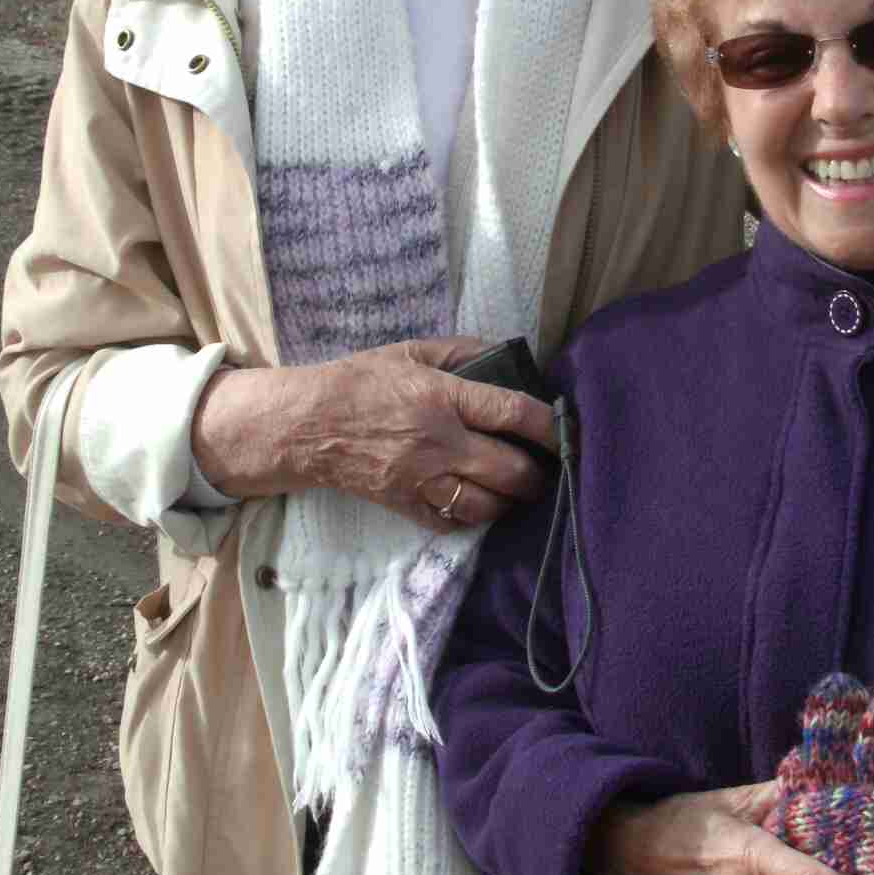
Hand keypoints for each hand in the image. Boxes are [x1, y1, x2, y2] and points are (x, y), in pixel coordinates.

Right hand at [191, 336, 557, 528]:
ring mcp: (421, 479)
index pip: (512, 412)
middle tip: (544, 469)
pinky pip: (453, 523)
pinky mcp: (405, 505)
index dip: (550, 426)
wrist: (307, 424)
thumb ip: (463, 351)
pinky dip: (473, 518)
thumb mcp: (411, 351)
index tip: (566, 431)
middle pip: (509, 470)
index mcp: (441, 396)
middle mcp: (438, 441)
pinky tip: (479, 503)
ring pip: (486, 506)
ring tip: (515, 490)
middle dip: (538, 474)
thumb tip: (507, 355)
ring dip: (510, 501)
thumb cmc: (361, 381)